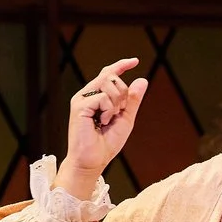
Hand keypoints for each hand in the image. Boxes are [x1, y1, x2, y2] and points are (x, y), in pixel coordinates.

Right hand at [57, 57, 146, 199]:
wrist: (92, 161)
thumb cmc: (106, 143)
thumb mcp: (125, 119)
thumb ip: (132, 101)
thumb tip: (142, 79)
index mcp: (96, 96)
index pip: (108, 73)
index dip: (121, 65)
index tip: (134, 61)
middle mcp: (87, 94)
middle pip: (112, 76)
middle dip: (123, 94)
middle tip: (118, 113)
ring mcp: (81, 99)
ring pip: (108, 83)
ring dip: (117, 102)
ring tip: (108, 119)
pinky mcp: (79, 106)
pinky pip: (103, 97)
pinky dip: (109, 110)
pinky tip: (102, 122)